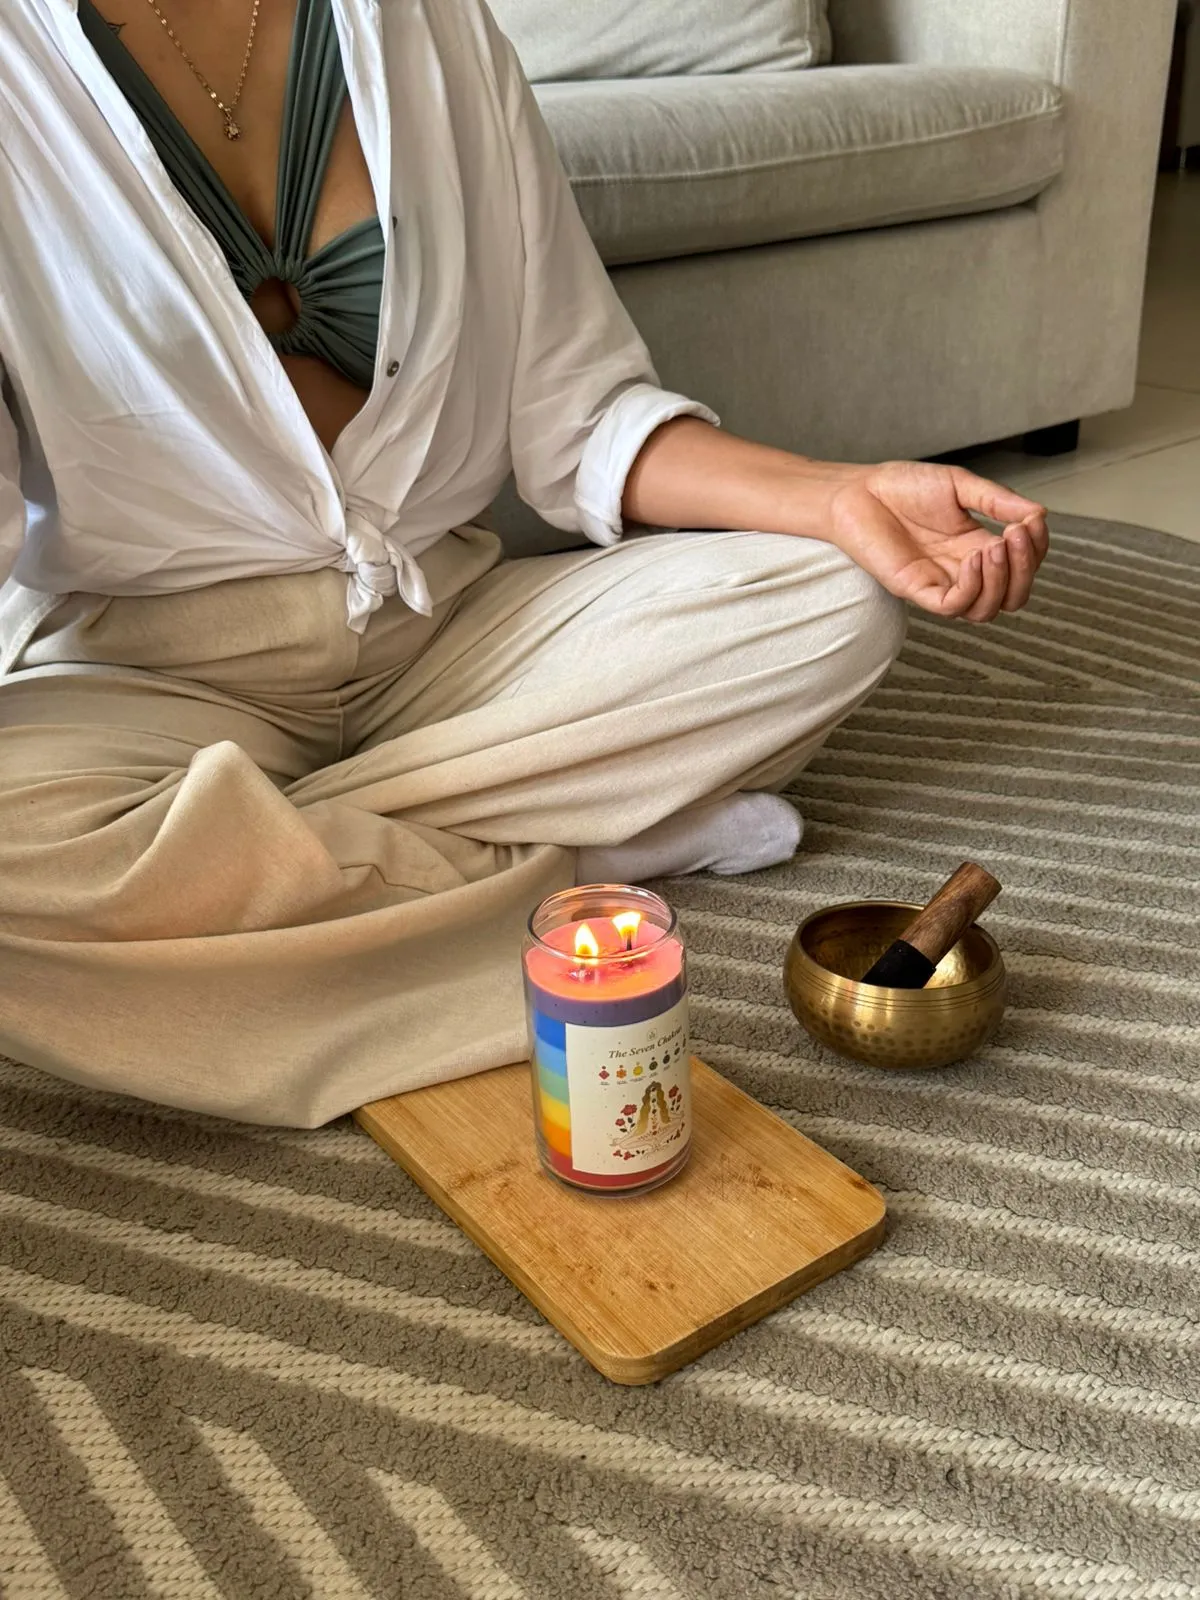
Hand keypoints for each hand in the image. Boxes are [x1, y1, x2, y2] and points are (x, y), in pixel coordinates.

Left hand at [826, 461, 1049, 620]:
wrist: (859, 491)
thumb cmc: (902, 487)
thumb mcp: (960, 486)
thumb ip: (996, 501)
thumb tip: (1039, 514)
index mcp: (977, 546)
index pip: (1022, 565)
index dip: (1037, 548)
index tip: (1032, 520)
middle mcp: (963, 570)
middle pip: (1012, 596)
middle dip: (1025, 570)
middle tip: (1018, 536)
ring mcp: (941, 582)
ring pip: (986, 610)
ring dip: (1002, 580)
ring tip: (995, 545)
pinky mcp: (916, 590)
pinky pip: (954, 607)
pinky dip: (973, 588)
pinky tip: (973, 560)